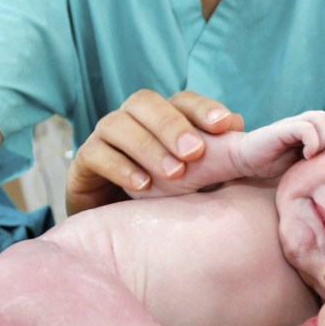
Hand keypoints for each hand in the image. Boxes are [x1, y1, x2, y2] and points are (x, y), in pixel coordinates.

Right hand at [66, 90, 244, 214]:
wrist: (117, 225)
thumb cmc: (164, 195)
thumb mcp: (196, 176)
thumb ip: (218, 154)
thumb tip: (240, 128)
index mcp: (163, 117)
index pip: (182, 100)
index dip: (203, 109)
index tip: (225, 126)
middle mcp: (132, 118)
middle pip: (146, 103)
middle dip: (173, 125)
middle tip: (196, 153)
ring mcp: (105, 136)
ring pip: (119, 124)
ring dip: (148, 147)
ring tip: (174, 174)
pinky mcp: (84, 160)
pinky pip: (97, 154)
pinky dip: (121, 167)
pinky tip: (143, 186)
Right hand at [232, 110, 324, 178]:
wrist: (243, 159)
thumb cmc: (269, 163)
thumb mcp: (297, 162)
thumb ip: (313, 157)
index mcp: (302, 129)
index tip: (319, 159)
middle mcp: (297, 123)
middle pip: (323, 117)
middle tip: (316, 156)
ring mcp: (289, 124)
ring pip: (319, 118)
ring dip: (321, 139)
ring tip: (310, 156)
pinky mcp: (282, 129)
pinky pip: (306, 128)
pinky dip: (312, 142)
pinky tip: (305, 156)